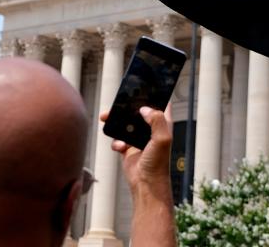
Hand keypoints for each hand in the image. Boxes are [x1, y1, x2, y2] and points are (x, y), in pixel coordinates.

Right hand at [99, 104, 176, 246]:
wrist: (146, 185)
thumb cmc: (158, 164)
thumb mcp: (162, 139)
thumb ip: (156, 120)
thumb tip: (143, 109)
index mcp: (162, 124)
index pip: (159, 103)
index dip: (153, 93)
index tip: (143, 83)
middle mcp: (150, 129)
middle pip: (138, 110)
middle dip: (127, 106)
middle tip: (117, 101)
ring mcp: (138, 138)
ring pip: (125, 123)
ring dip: (115, 121)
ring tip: (106, 117)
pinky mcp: (128, 148)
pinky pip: (117, 139)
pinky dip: (116, 142)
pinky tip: (120, 148)